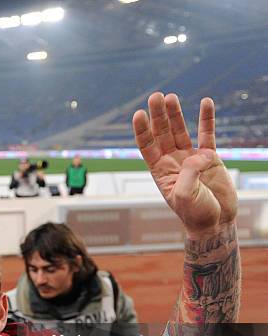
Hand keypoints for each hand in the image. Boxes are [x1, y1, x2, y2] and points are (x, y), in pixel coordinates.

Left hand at [133, 93, 236, 237]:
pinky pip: (207, 134)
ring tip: (170, 97)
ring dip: (175, 114)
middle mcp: (173, 161)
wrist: (215, 221)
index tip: (138, 114)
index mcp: (160, 171)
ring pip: (180, 130)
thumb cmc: (195, 213)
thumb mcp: (184, 196)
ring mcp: (191, 157)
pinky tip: (205, 102)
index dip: (142, 130)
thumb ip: (188, 173)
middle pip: (162, 133)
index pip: (147, 146)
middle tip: (155, 96)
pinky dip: (206, 119)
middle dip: (158, 115)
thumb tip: (200, 155)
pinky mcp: (210, 157)